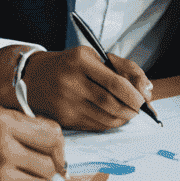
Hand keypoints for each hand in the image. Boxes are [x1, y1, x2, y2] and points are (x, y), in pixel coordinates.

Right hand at [0, 45, 149, 130]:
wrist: (32, 77)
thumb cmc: (69, 64)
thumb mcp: (93, 55)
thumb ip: (123, 67)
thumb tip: (147, 89)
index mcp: (81, 61)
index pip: (115, 82)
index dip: (133, 95)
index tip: (143, 100)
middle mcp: (72, 82)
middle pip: (110, 103)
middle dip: (130, 110)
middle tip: (138, 110)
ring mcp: (66, 102)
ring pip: (104, 117)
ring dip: (122, 119)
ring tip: (129, 114)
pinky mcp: (64, 118)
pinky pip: (93, 125)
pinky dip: (109, 124)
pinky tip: (114, 119)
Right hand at [0, 105, 65, 180]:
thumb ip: (8, 122)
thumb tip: (38, 133)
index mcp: (1, 121)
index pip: (51, 133)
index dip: (58, 147)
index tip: (56, 156)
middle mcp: (5, 145)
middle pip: (50, 161)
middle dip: (48, 169)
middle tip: (38, 174)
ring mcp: (1, 173)